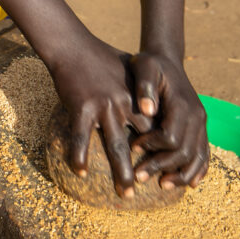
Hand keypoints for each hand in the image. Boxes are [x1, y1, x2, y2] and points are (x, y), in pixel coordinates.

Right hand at [45, 35, 154, 198]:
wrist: (73, 45)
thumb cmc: (100, 55)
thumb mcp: (128, 68)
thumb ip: (141, 85)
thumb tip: (149, 100)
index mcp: (137, 97)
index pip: (156, 129)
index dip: (162, 150)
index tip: (167, 168)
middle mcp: (125, 104)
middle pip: (141, 142)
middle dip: (148, 166)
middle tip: (155, 188)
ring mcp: (104, 107)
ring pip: (116, 147)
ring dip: (122, 172)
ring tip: (126, 193)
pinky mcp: (82, 108)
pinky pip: (81, 138)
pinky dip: (79, 156)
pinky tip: (79, 173)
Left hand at [127, 51, 208, 187]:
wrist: (167, 59)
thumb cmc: (151, 63)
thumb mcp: (144, 66)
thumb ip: (144, 86)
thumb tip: (147, 110)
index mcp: (183, 104)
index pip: (171, 137)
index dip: (152, 147)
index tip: (133, 148)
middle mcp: (197, 116)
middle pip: (184, 152)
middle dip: (162, 166)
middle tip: (139, 176)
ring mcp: (201, 123)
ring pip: (197, 157)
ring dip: (181, 175)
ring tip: (162, 185)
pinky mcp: (200, 127)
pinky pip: (204, 153)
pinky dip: (197, 169)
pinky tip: (188, 182)